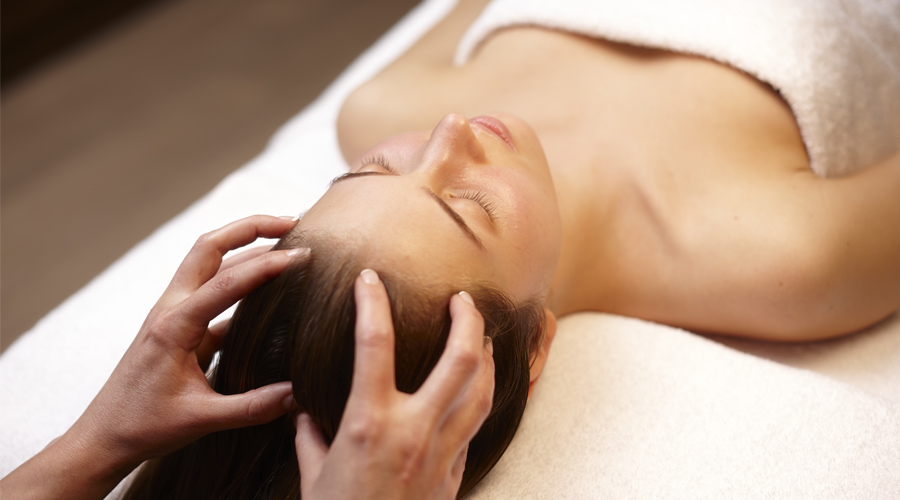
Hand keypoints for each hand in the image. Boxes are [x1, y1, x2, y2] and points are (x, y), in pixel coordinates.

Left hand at [1, 215, 306, 498]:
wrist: (102, 438)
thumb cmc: (144, 427)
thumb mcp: (202, 420)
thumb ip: (254, 408)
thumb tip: (299, 396)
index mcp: (173, 326)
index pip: (227, 282)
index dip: (267, 265)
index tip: (302, 255)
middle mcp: (170, 308)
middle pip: (210, 246)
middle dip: (250, 227)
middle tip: (292, 221)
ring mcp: (172, 312)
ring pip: (209, 261)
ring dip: (245, 245)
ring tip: (286, 241)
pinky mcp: (178, 324)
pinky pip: (212, 289)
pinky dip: (241, 277)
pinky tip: (269, 287)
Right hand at [295, 269, 494, 499]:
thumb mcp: (312, 477)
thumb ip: (310, 437)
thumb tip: (303, 413)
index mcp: (368, 423)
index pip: (373, 343)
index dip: (371, 302)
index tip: (369, 280)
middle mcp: (413, 429)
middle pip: (459, 359)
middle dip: (467, 320)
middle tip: (463, 298)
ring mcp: (442, 451)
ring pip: (482, 390)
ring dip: (486, 356)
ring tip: (480, 336)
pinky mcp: (455, 473)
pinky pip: (476, 426)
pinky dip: (481, 399)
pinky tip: (478, 389)